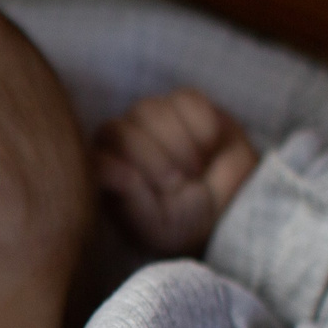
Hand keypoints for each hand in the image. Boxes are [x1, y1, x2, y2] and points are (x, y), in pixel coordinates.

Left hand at [93, 88, 260, 255]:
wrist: (232, 207)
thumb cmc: (185, 223)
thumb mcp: (157, 227)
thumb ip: (129, 197)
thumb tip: (112, 167)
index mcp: (105, 170)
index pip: (95, 156)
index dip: (124, 171)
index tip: (149, 190)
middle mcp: (120, 139)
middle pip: (118, 130)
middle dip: (154, 160)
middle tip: (178, 184)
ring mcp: (150, 118)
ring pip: (151, 110)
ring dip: (179, 144)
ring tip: (195, 171)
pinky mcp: (183, 103)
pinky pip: (186, 100)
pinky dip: (203, 125)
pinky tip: (210, 147)